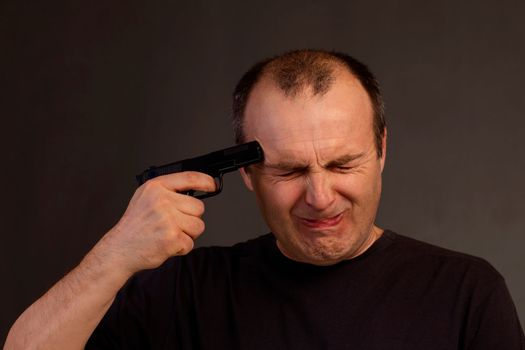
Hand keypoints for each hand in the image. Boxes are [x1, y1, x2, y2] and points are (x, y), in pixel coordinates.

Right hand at [93, 171, 215, 275]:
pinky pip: (191, 243)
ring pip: (198, 226)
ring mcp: (168, 219)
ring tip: (169, 234)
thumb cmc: (135, 225)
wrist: (120, 248)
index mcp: (156, 187)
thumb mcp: (145, 198)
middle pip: (198, 207)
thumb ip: (168, 191)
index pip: (189, 178)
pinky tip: (166, 244)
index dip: (205, 181)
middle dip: (190, 218)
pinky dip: (181, 247)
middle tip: (172, 224)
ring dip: (188, 234)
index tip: (212, 185)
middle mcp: (162, 200)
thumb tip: (195, 187)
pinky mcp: (172, 237)